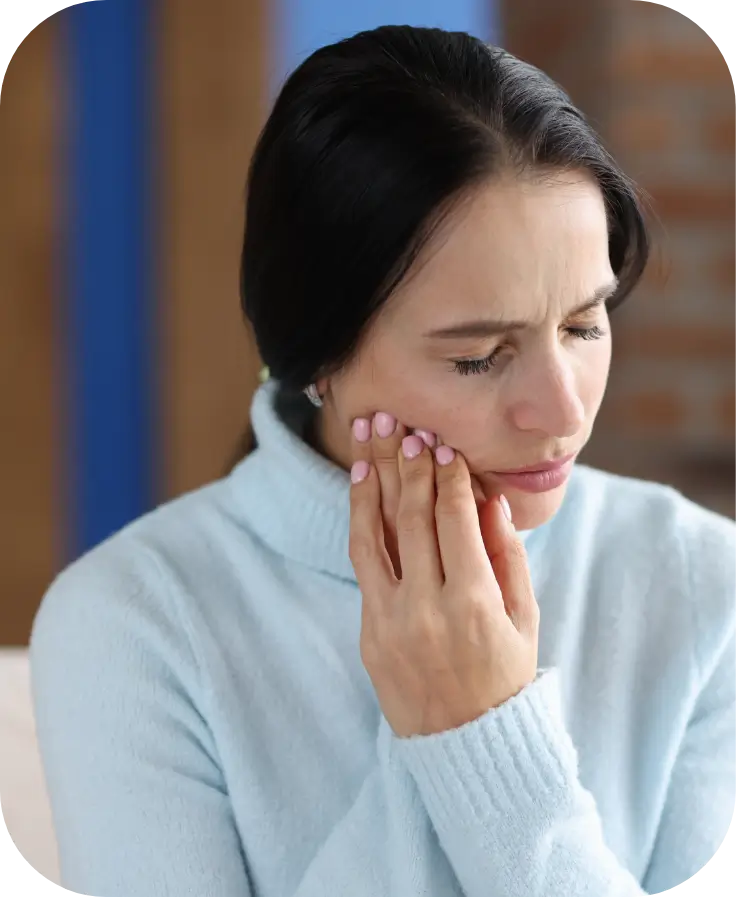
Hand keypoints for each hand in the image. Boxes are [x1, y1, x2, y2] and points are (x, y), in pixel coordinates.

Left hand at [349, 413, 539, 737]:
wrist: (465, 746)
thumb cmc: (505, 678)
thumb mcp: (524, 619)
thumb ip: (507, 556)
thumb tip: (487, 498)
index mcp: (475, 603)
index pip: (455, 519)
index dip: (448, 475)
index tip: (443, 443)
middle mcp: (427, 606)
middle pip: (414, 516)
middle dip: (410, 463)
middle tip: (405, 424)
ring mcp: (391, 619)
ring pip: (377, 531)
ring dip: (374, 477)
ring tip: (372, 436)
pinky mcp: (369, 629)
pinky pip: (363, 562)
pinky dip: (361, 518)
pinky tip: (363, 484)